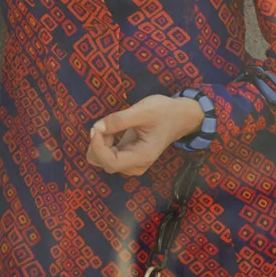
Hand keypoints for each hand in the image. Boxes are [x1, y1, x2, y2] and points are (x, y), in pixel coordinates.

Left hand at [86, 95, 204, 176]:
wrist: (179, 116)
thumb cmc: (164, 112)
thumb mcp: (143, 111)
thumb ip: (119, 120)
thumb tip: (97, 128)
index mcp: (142, 157)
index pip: (111, 163)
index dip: (98, 147)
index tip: (96, 128)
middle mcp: (135, 165)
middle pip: (104, 162)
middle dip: (99, 143)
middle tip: (107, 123)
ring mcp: (131, 163)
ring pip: (103, 159)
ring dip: (102, 141)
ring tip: (114, 125)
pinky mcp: (127, 157)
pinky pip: (108, 154)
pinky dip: (105, 141)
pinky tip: (115, 129)